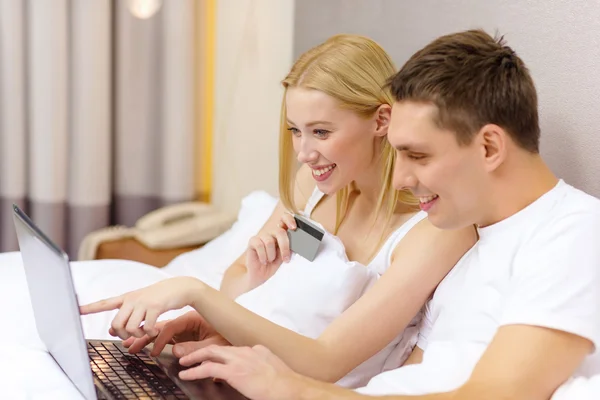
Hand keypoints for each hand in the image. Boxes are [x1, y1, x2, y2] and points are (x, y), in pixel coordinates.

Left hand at [79, 277, 203, 339]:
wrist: (180, 287)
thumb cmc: (160, 298)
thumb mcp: (141, 304)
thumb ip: (127, 315)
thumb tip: (113, 331)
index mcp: (127, 298)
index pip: (104, 303)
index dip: (89, 308)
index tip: (76, 311)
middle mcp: (132, 299)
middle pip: (116, 324)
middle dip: (122, 335)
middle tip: (132, 336)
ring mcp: (143, 303)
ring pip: (129, 328)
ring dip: (137, 336)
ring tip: (145, 333)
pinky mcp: (155, 307)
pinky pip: (146, 328)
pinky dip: (149, 334)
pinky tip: (154, 330)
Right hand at [122, 310, 230, 356]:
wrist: (235, 332)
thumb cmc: (226, 336)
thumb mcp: (214, 343)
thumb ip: (196, 348)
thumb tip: (176, 352)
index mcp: (192, 319)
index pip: (171, 328)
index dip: (160, 340)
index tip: (153, 352)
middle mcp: (184, 322)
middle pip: (161, 327)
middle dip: (144, 336)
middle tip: (128, 344)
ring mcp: (182, 328)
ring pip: (159, 331)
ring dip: (143, 337)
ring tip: (128, 344)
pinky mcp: (182, 335)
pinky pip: (164, 337)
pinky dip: (151, 340)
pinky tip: (139, 344)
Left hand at [178, 345, 299, 399]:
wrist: (288, 386)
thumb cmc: (284, 383)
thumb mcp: (271, 368)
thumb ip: (258, 366)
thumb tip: (250, 374)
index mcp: (255, 349)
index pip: (232, 350)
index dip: (219, 355)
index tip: (211, 359)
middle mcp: (245, 351)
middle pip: (217, 346)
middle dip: (201, 350)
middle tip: (189, 356)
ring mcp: (239, 359)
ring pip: (210, 353)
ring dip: (194, 357)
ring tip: (183, 363)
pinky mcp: (233, 371)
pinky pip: (208, 368)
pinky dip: (194, 370)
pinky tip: (186, 374)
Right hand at [245, 212, 296, 288]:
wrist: (259, 275)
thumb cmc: (272, 264)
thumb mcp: (284, 257)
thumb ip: (290, 248)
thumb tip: (298, 243)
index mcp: (281, 234)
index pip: (284, 219)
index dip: (289, 220)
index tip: (294, 227)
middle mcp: (271, 232)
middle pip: (279, 232)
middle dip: (284, 247)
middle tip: (286, 259)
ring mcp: (261, 236)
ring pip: (269, 241)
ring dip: (272, 255)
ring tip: (270, 260)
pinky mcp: (253, 241)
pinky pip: (260, 245)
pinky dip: (263, 256)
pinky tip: (263, 261)